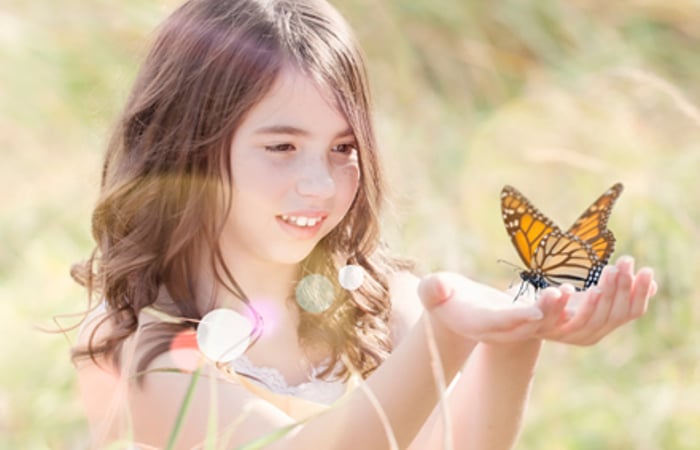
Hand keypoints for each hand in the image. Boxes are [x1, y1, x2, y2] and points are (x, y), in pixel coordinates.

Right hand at [418, 272, 563, 342]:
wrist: (455, 309)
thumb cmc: (441, 294)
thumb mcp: (432, 289)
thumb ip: (433, 289)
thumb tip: (438, 288)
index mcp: (474, 323)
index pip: (496, 322)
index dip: (515, 318)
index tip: (534, 312)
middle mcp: (498, 332)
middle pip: (525, 327)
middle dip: (545, 312)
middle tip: (562, 291)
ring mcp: (514, 331)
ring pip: (542, 326)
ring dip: (559, 310)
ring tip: (571, 289)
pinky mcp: (527, 324)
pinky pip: (550, 321)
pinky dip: (564, 310)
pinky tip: (575, 292)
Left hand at [532, 255, 656, 344]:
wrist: (520, 322)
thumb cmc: (560, 305)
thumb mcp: (590, 297)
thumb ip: (616, 292)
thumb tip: (651, 282)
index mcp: (602, 327)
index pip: (629, 314)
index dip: (639, 293)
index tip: (646, 270)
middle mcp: (587, 335)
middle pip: (611, 315)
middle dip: (620, 288)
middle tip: (624, 263)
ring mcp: (563, 334)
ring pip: (586, 320)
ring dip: (598, 296)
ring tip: (605, 272)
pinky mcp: (540, 329)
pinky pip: (551, 319)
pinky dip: (558, 304)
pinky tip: (564, 288)